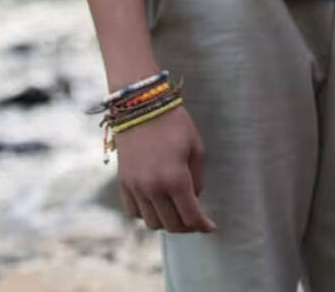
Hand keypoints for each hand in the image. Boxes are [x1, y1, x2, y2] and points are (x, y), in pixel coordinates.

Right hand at [116, 105, 216, 233]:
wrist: (141, 106)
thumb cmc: (174, 123)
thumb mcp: (196, 148)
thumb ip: (197, 179)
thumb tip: (193, 199)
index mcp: (175, 179)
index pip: (191, 216)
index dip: (203, 225)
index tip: (211, 227)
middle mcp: (153, 188)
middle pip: (171, 224)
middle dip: (187, 226)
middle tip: (196, 221)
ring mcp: (135, 188)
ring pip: (151, 223)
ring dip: (167, 222)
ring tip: (177, 212)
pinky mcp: (123, 183)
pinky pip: (134, 212)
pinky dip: (147, 214)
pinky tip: (158, 204)